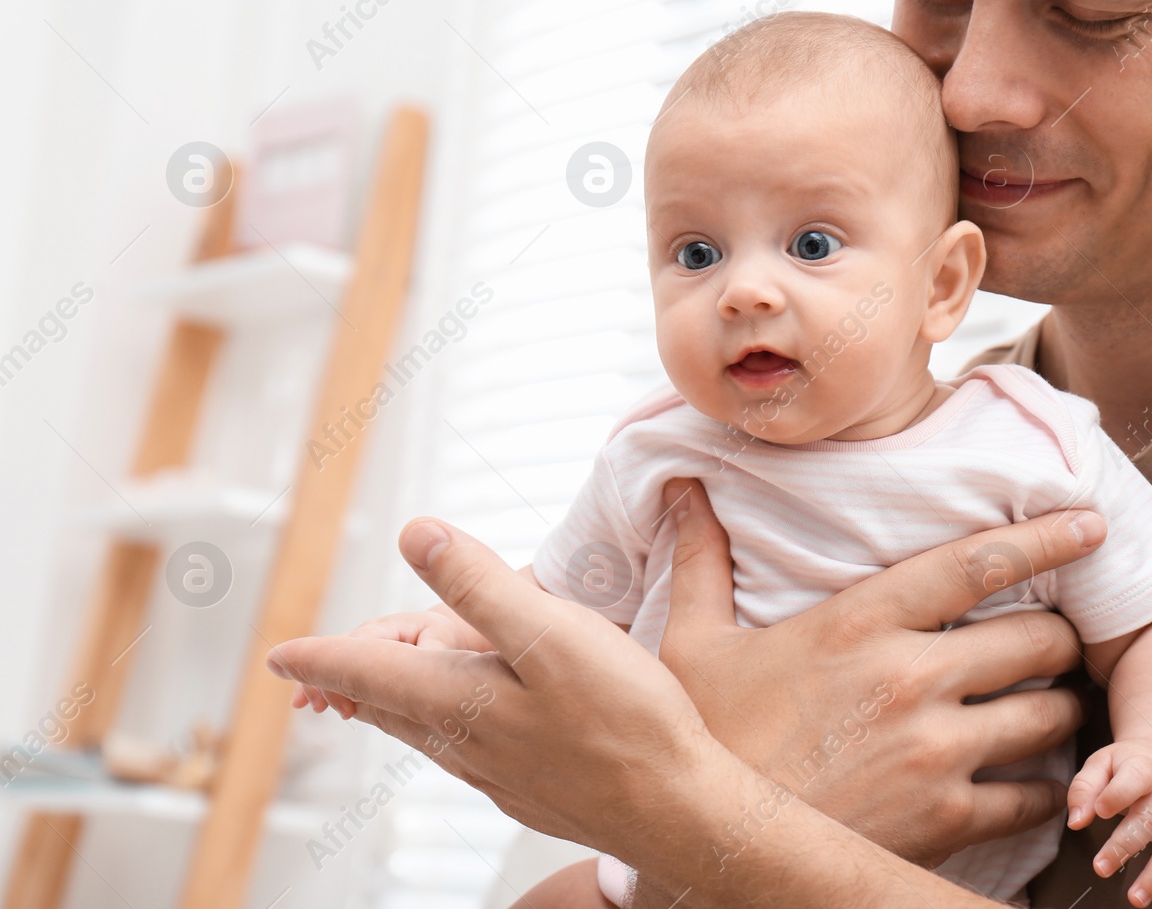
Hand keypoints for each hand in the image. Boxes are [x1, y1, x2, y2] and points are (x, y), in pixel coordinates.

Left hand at [267, 519, 723, 855]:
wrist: (678, 813)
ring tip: (373, 696)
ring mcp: (500, 775)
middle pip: (389, 707)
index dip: (321, 656)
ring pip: (424, 734)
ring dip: (391, 708)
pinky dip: (439, 729)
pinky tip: (464, 728)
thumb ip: (479, 585)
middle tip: (311, 673)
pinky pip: (464, 753)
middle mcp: (468, 746)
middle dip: (349, 682)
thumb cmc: (624, 721)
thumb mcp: (551, 634)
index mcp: (460, 701)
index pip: (368, 673)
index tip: (279, 655)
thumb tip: (413, 534)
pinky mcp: (533, 790)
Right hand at [658, 477, 1104, 867]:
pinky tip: (1035, 786)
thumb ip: (702, 560)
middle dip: (1059, 638)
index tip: (1090, 525)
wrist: (711, 846)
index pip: (976, 563)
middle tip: (1056, 642)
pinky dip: (1044, 790)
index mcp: (860, 622)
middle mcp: (911, 678)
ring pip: (1048, 715)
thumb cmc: (705, 740)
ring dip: (1060, 708)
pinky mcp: (944, 820)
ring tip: (1051, 708)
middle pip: (1037, 639)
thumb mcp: (693, 643)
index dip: (1044, 538)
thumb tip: (681, 486)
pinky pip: (1031, 797)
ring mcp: (934, 752)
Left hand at [1066, 738, 1151, 908]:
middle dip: (1127, 845)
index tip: (1099, 812)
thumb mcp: (1103, 763)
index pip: (1136, 778)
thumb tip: (1077, 821)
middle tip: (1100, 868)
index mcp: (1147, 768)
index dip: (1118, 795)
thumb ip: (1085, 788)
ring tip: (1135, 900)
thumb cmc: (1130, 766)